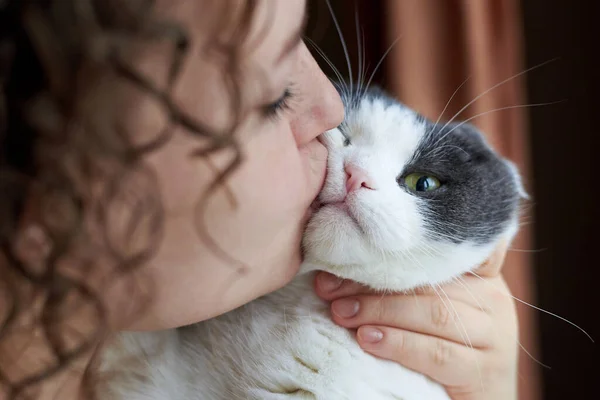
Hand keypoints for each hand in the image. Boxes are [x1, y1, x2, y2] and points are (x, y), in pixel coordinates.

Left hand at [314, 242, 517, 399]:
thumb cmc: (449, 349)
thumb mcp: (433, 311)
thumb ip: (409, 287)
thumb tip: (341, 271)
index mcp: (480, 277)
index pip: (447, 247)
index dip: (400, 247)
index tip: (356, 246)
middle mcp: (493, 299)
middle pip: (429, 280)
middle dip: (372, 282)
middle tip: (329, 287)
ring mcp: (493, 336)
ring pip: (433, 313)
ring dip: (380, 311)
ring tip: (343, 313)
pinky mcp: (482, 372)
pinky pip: (436, 353)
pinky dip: (399, 344)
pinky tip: (368, 340)